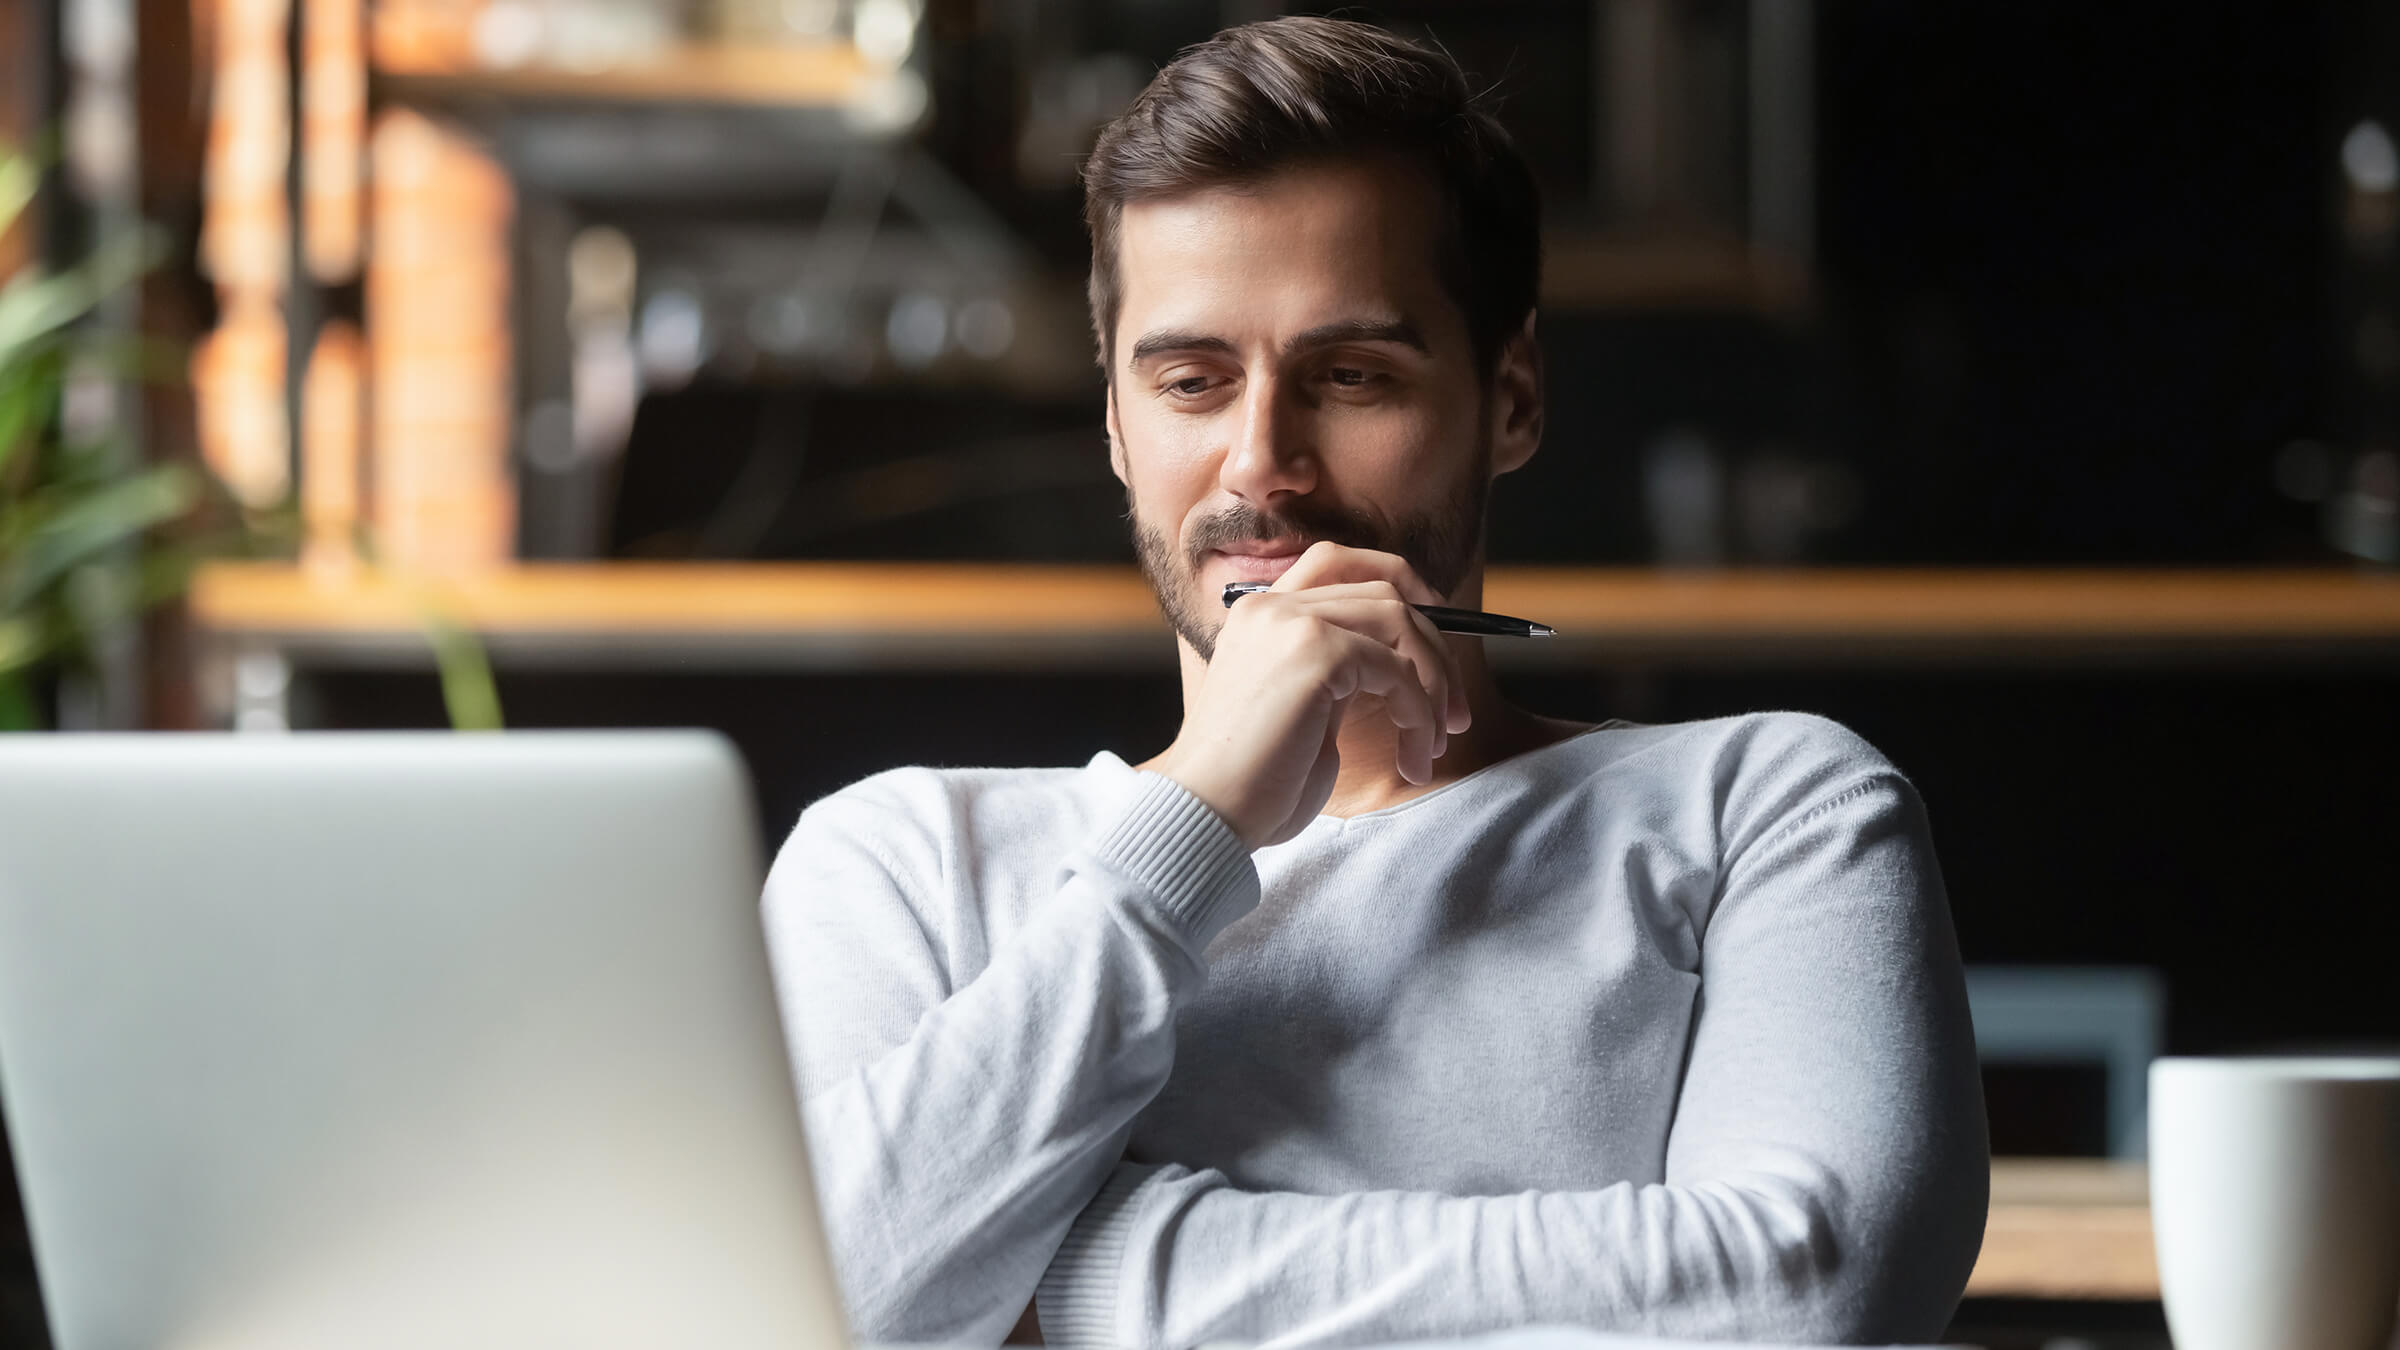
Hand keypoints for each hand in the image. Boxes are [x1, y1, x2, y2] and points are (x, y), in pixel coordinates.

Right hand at [1151, 542, 1471, 848]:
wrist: (1208, 814)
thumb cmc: (1253, 783)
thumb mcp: (1303, 711)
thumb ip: (1339, 674)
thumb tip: (1407, 666)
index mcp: (1260, 614)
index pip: (1340, 563)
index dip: (1403, 587)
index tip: (1437, 643)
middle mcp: (1272, 605)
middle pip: (1385, 589)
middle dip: (1436, 648)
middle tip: (1455, 713)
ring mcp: (1291, 622)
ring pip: (1400, 621)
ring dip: (1435, 684)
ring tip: (1433, 742)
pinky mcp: (1315, 651)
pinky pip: (1398, 669)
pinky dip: (1419, 713)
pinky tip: (1412, 756)